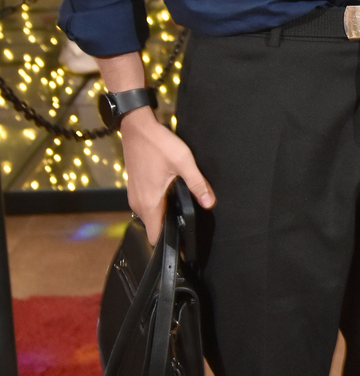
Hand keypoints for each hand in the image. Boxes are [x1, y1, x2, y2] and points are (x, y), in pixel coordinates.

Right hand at [119, 106, 214, 242]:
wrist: (136, 127)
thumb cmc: (156, 143)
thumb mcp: (183, 162)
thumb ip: (197, 183)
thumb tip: (209, 202)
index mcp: (149, 202)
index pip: (155, 236)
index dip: (169, 245)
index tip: (181, 249)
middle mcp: (138, 203)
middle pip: (153, 228)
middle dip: (167, 231)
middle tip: (185, 228)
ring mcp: (134, 196)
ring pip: (149, 217)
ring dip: (162, 218)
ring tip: (179, 212)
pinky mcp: (134, 188)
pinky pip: (145, 206)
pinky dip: (156, 207)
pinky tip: (169, 196)